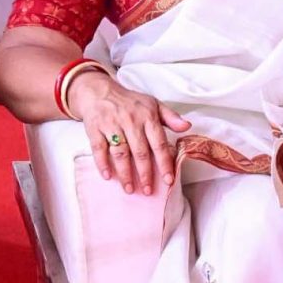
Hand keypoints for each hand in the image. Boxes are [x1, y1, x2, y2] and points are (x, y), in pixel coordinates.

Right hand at [69, 70, 189, 195]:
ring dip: (125, 173)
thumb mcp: (153, 104)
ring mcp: (111, 124)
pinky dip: (102, 163)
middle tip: (148, 191)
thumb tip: (187, 126)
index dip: (164, 163)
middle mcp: (130, 120)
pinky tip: (108, 176)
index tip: (168, 180)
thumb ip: (171, 117)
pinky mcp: (95, 128)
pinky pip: (99, 148)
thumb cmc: (129, 102)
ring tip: (129, 189)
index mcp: (147, 116)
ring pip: (120, 152)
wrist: (99, 91)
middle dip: (145, 174)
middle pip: (140, 151)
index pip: (159, 143)